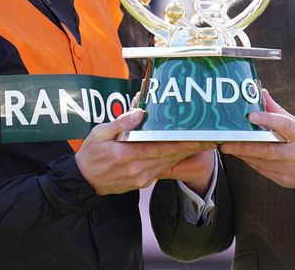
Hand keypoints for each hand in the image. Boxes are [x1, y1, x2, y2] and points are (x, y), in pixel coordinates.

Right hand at [75, 109, 214, 195]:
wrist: (83, 181)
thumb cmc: (90, 155)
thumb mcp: (99, 134)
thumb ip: (120, 123)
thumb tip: (139, 112)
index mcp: (129, 156)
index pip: (162, 147)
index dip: (183, 142)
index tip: (200, 136)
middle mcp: (139, 169)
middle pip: (171, 156)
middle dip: (192, 147)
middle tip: (211, 137)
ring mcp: (142, 178)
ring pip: (169, 163)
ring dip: (186, 153)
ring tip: (203, 142)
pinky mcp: (143, 182)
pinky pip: (163, 168)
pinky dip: (174, 159)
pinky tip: (183, 151)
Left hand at [220, 90, 294, 190]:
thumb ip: (279, 112)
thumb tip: (261, 94)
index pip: (284, 125)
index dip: (266, 120)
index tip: (250, 116)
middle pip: (268, 150)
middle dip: (243, 146)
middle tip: (226, 141)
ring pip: (263, 163)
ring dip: (244, 155)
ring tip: (230, 147)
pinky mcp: (289, 182)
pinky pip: (265, 172)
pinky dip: (253, 163)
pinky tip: (244, 156)